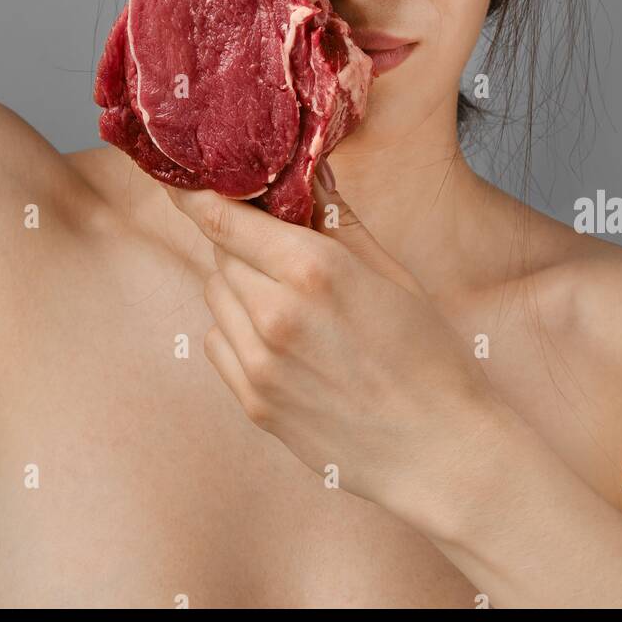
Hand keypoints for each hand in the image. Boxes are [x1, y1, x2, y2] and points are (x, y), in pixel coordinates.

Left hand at [165, 176, 495, 526]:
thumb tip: (306, 169)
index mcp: (313, 270)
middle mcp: (275, 314)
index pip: (223, 219)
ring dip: (239, 284)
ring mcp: (259, 364)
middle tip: (277, 244)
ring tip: (290, 298)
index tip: (182, 179)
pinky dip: (237, 329)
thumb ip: (337, 218)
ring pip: (215, 296)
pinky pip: (219, 343)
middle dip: (240, 240)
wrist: (438, 452)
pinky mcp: (253, 404)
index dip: (195, 194)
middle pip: (220, 253)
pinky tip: (282, 338)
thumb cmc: (428, 356)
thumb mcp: (391, 273)